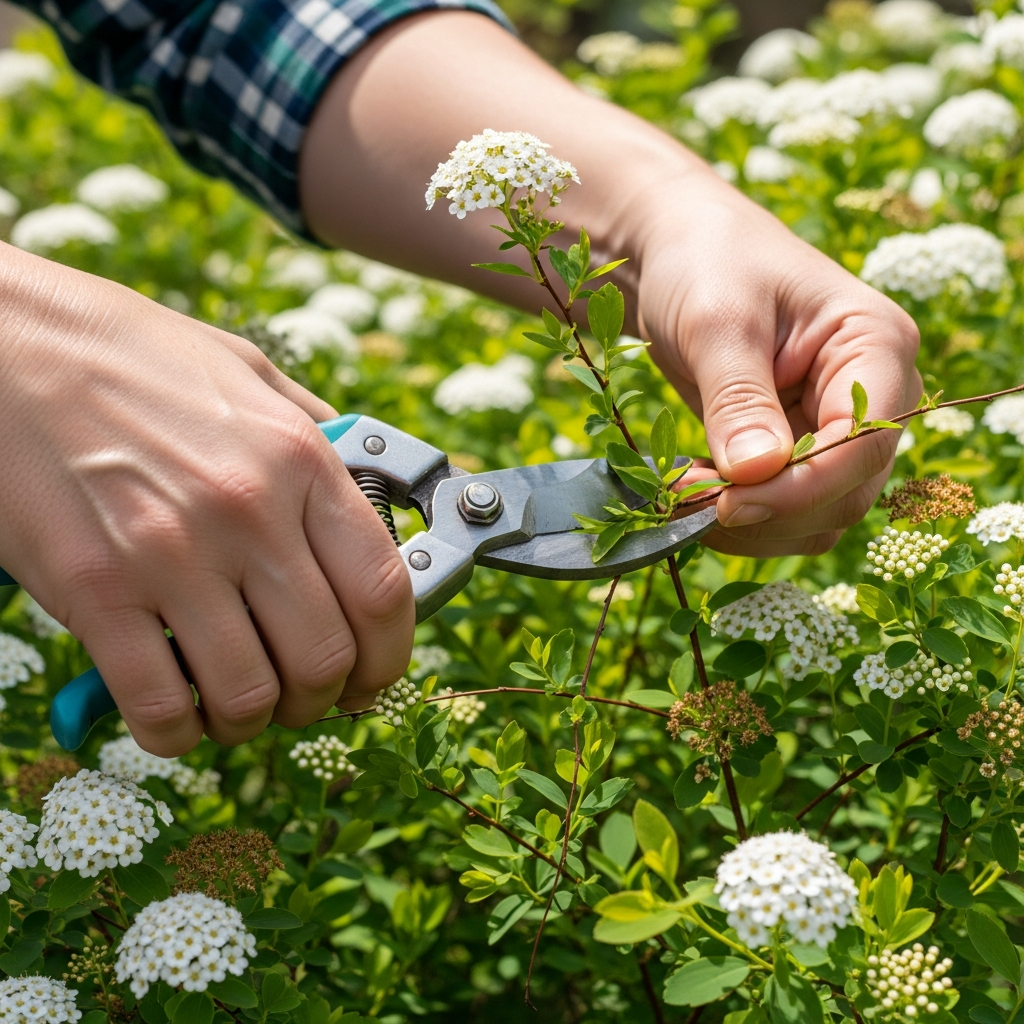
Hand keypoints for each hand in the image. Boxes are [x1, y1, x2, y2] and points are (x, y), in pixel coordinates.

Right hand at [0, 245, 412, 754]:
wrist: (7, 342)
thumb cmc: (132, 356)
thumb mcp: (250, 372)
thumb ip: (319, 432)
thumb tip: (370, 484)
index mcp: (299, 460)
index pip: (381, 590)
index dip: (390, 654)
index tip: (374, 676)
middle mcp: (248, 512)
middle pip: (325, 657)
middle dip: (323, 699)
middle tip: (303, 697)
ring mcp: (170, 554)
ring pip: (250, 694)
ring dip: (253, 721)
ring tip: (236, 705)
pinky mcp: (94, 590)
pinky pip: (159, 704)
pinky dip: (179, 733)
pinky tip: (177, 718)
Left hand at [633, 173, 921, 555]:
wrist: (682, 253)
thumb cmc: (707, 264)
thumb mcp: (718, 323)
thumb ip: (739, 399)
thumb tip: (755, 476)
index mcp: (876, 345)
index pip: (865, 441)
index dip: (801, 487)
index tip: (728, 502)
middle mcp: (873, 394)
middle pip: (847, 490)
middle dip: (770, 510)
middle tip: (689, 500)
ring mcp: (837, 427)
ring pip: (818, 513)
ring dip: (754, 523)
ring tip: (685, 495)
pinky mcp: (800, 450)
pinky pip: (787, 510)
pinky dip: (743, 518)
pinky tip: (696, 497)